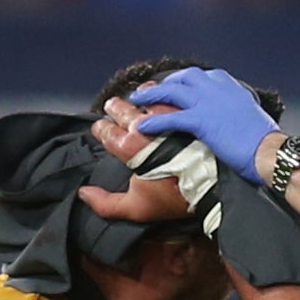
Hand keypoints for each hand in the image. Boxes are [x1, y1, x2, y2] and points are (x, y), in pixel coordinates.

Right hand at [79, 99, 199, 222]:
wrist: (216, 186)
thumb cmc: (177, 199)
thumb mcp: (138, 208)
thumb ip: (106, 203)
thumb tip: (83, 193)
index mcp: (130, 147)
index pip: (107, 132)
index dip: (101, 129)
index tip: (101, 127)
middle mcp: (146, 126)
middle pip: (123, 109)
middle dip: (115, 107)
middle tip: (112, 105)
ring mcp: (170, 114)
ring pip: (150, 96)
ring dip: (142, 95)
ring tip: (140, 95)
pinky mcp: (192, 108)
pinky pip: (177, 93)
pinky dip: (170, 91)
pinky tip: (170, 93)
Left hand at [129, 66, 282, 184]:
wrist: (271, 152)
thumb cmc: (268, 144)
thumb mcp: (254, 120)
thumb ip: (240, 114)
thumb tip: (236, 122)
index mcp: (235, 89)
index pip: (208, 76)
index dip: (190, 80)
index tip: (182, 86)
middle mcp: (220, 90)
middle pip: (186, 77)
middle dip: (167, 82)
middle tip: (155, 90)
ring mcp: (210, 103)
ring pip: (173, 91)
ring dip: (152, 94)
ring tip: (137, 99)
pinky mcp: (202, 121)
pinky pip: (171, 117)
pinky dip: (154, 121)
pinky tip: (141, 126)